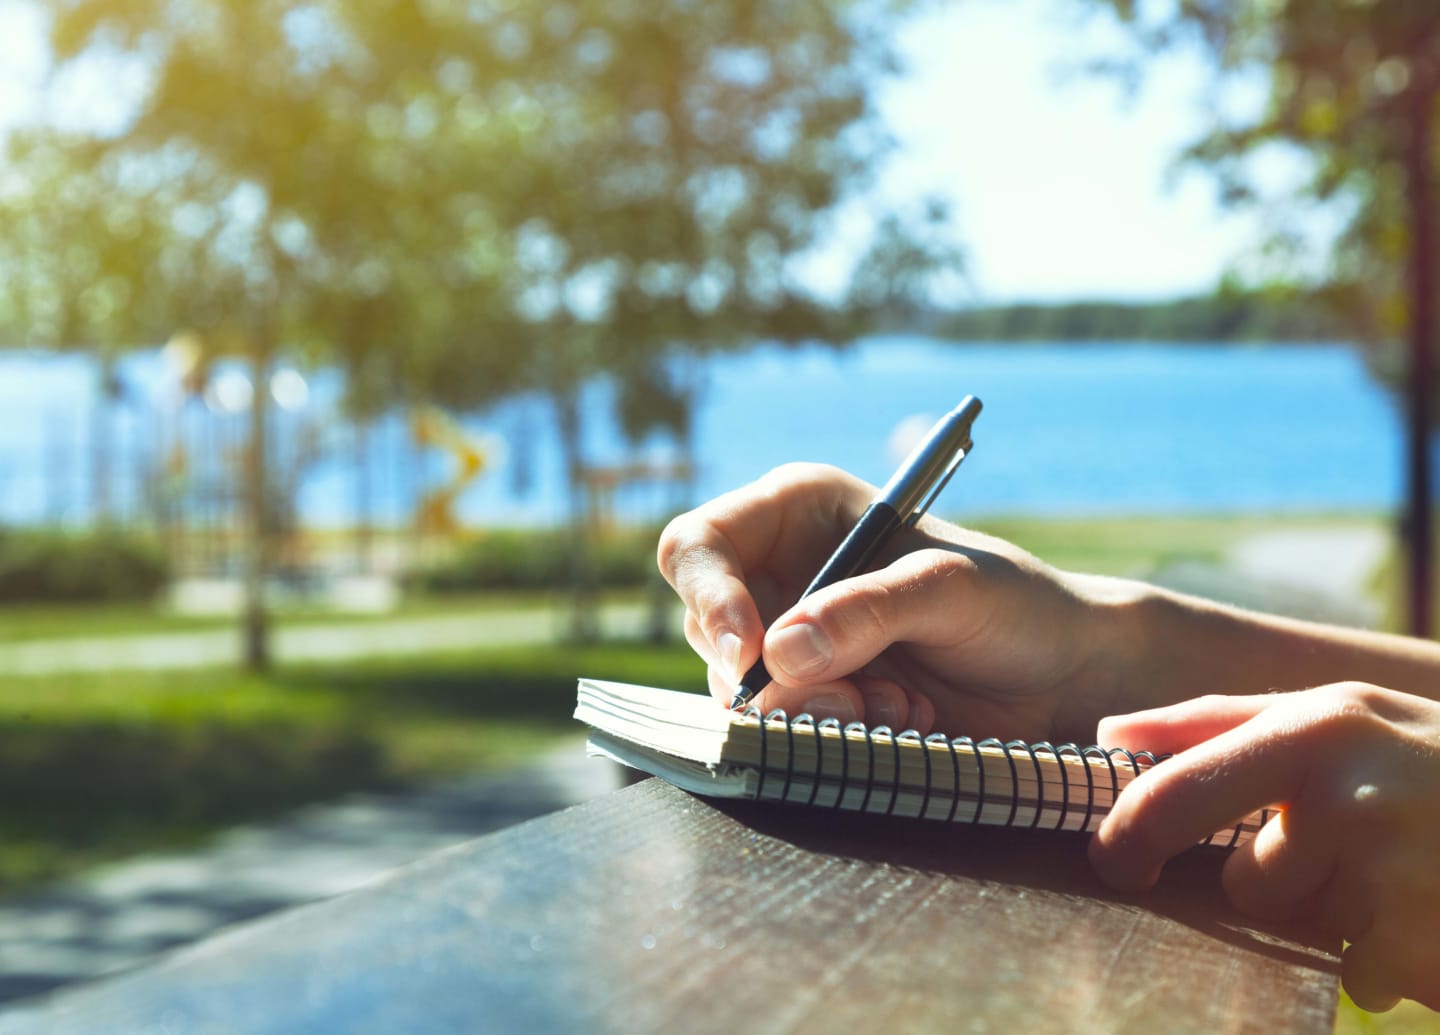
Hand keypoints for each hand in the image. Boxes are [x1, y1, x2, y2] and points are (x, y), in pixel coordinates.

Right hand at [657, 462, 1129, 741]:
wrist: (1058, 680)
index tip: (749, 654)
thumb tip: (780, 653)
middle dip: (773, 676)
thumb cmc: (1013, 607)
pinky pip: (780, 729)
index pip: (699, 545)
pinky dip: (835, 734)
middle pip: (708, 628)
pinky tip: (901, 721)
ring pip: (740, 690)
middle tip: (853, 698)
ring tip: (901, 707)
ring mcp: (789, 641)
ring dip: (817, 710)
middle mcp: (779, 572)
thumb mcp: (952, 590)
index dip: (709, 596)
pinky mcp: (809, 698)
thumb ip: (869, 611)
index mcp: (798, 512)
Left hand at [1090, 683, 1439, 1012]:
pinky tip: (1428, 913)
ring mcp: (1397, 873)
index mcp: (1315, 728)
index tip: (1112, 864)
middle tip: (1348, 851)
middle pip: (1244, 883)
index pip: (1179, 790)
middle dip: (1277, 882)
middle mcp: (1351, 795)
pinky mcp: (1423, 942)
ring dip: (1344, 919)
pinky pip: (1362, 978)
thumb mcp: (1338, 715)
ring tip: (1404, 872)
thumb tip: (1112, 736)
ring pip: (1307, 931)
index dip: (1129, 833)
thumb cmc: (1429, 761)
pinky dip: (1390, 962)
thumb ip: (1218, 723)